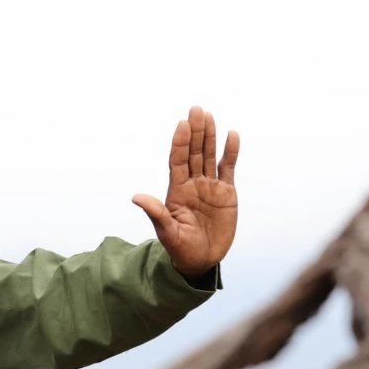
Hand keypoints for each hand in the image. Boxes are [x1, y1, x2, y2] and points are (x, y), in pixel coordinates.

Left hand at [132, 106, 238, 277]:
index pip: (177, 161)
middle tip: (196, 109)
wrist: (201, 260)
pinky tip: (232, 135)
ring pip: (209, 156)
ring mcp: (209, 186)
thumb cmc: (180, 248)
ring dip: (210, 136)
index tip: (182, 124)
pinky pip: (228, 168)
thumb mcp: (167, 232)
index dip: (179, 143)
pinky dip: (230, 152)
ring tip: (209, 115)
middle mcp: (192, 184)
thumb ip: (156, 213)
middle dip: (195, 132)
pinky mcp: (226, 193)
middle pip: (193, 152)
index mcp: (176, 191)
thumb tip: (136, 197)